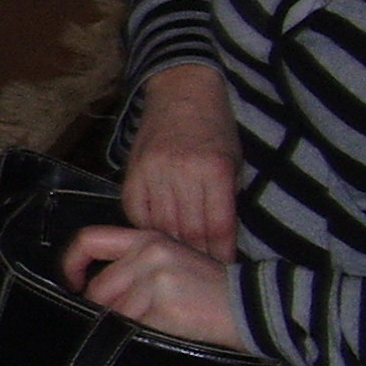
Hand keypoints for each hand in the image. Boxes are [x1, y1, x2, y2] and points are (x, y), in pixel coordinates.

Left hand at [60, 224, 247, 349]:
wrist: (250, 306)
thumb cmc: (207, 286)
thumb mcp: (171, 258)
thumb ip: (133, 263)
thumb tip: (91, 288)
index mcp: (147, 237)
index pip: (89, 240)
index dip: (70, 263)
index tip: (71, 283)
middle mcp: (148, 253)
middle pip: (99, 288)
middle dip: (107, 308)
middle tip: (131, 315)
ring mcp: (155, 279)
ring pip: (114, 311)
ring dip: (128, 322)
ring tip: (156, 319)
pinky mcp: (163, 306)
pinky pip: (134, 326)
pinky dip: (143, 333)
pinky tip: (165, 328)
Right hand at [122, 63, 240, 258]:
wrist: (181, 90)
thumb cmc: (215, 127)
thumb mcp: (233, 160)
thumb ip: (225, 198)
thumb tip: (218, 240)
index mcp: (215, 169)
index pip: (218, 225)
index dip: (220, 252)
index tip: (223, 269)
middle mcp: (182, 172)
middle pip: (188, 230)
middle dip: (196, 255)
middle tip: (200, 275)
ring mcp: (153, 172)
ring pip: (159, 225)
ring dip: (170, 247)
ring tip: (178, 264)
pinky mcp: (132, 172)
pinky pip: (136, 212)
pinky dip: (146, 228)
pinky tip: (154, 238)